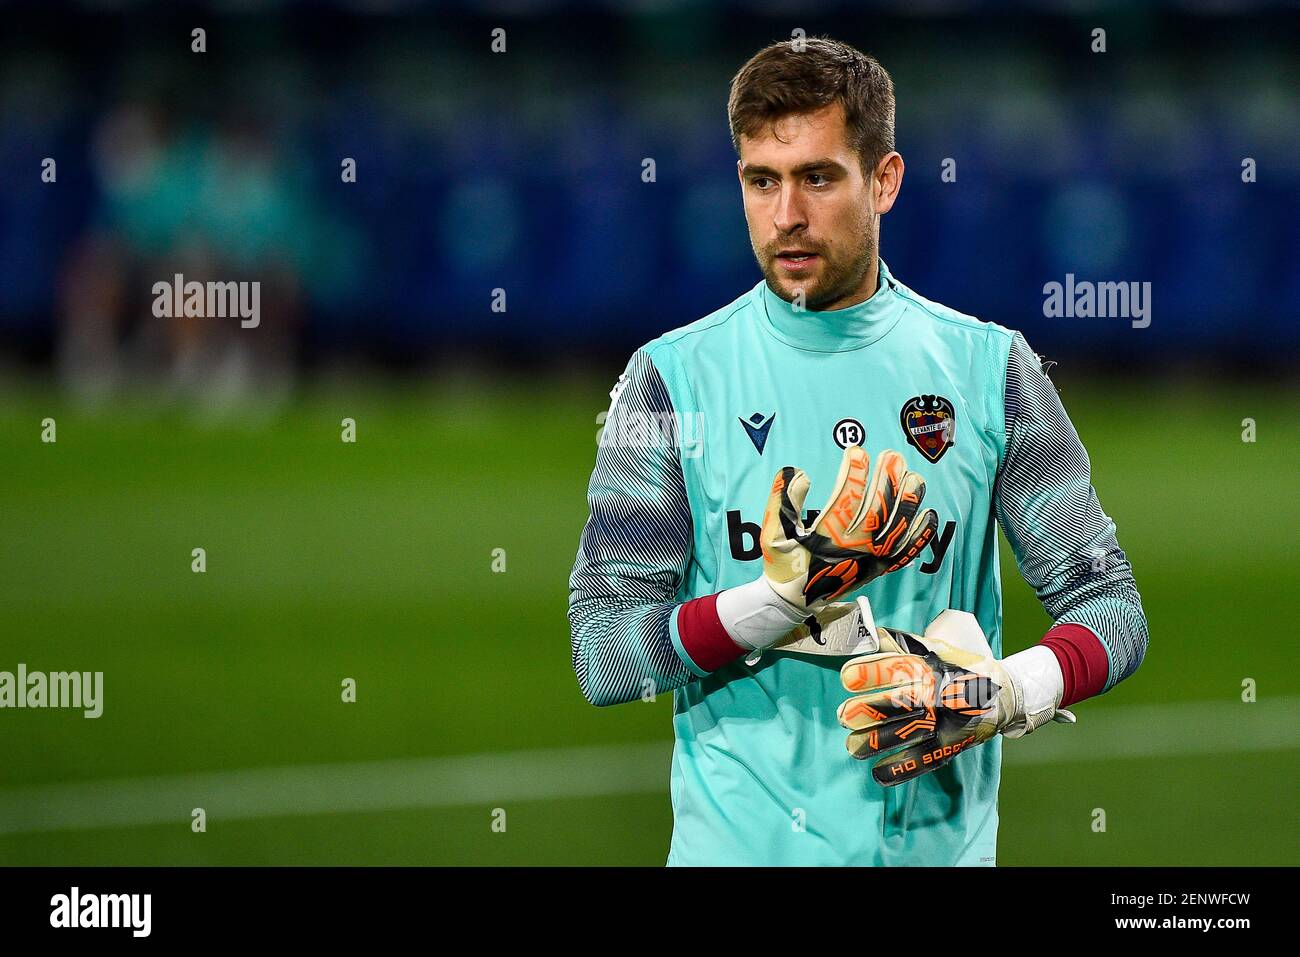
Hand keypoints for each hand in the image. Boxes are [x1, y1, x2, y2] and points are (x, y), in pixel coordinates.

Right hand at [761, 446, 937, 614]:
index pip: (846, 499)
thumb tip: (799, 473)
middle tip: (893, 456)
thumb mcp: (774, 533)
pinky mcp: (879, 569)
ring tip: (915, 477)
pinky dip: (919, 535)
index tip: (857, 451)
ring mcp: (870, 560)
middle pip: (878, 510)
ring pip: (896, 528)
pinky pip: (905, 553)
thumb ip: (783, 501)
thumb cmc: (784, 563)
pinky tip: (929, 514)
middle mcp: (854, 548)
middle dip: (887, 480)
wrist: (794, 601)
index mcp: (827, 537)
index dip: (854, 473)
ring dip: (908, 502)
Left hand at [837, 610, 1075, 785]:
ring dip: (877, 742)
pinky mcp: (952, 744)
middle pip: (901, 703)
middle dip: (869, 710)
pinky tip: (877, 774)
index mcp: (933, 666)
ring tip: (851, 747)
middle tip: (843, 715)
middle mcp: (939, 694)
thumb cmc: (959, 666)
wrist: (1005, 692)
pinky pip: (926, 759)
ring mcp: (946, 721)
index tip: (846, 678)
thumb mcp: (934, 647)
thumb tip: (865, 633)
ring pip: (908, 733)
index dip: (871, 672)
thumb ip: (899, 643)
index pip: (899, 667)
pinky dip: (901, 769)